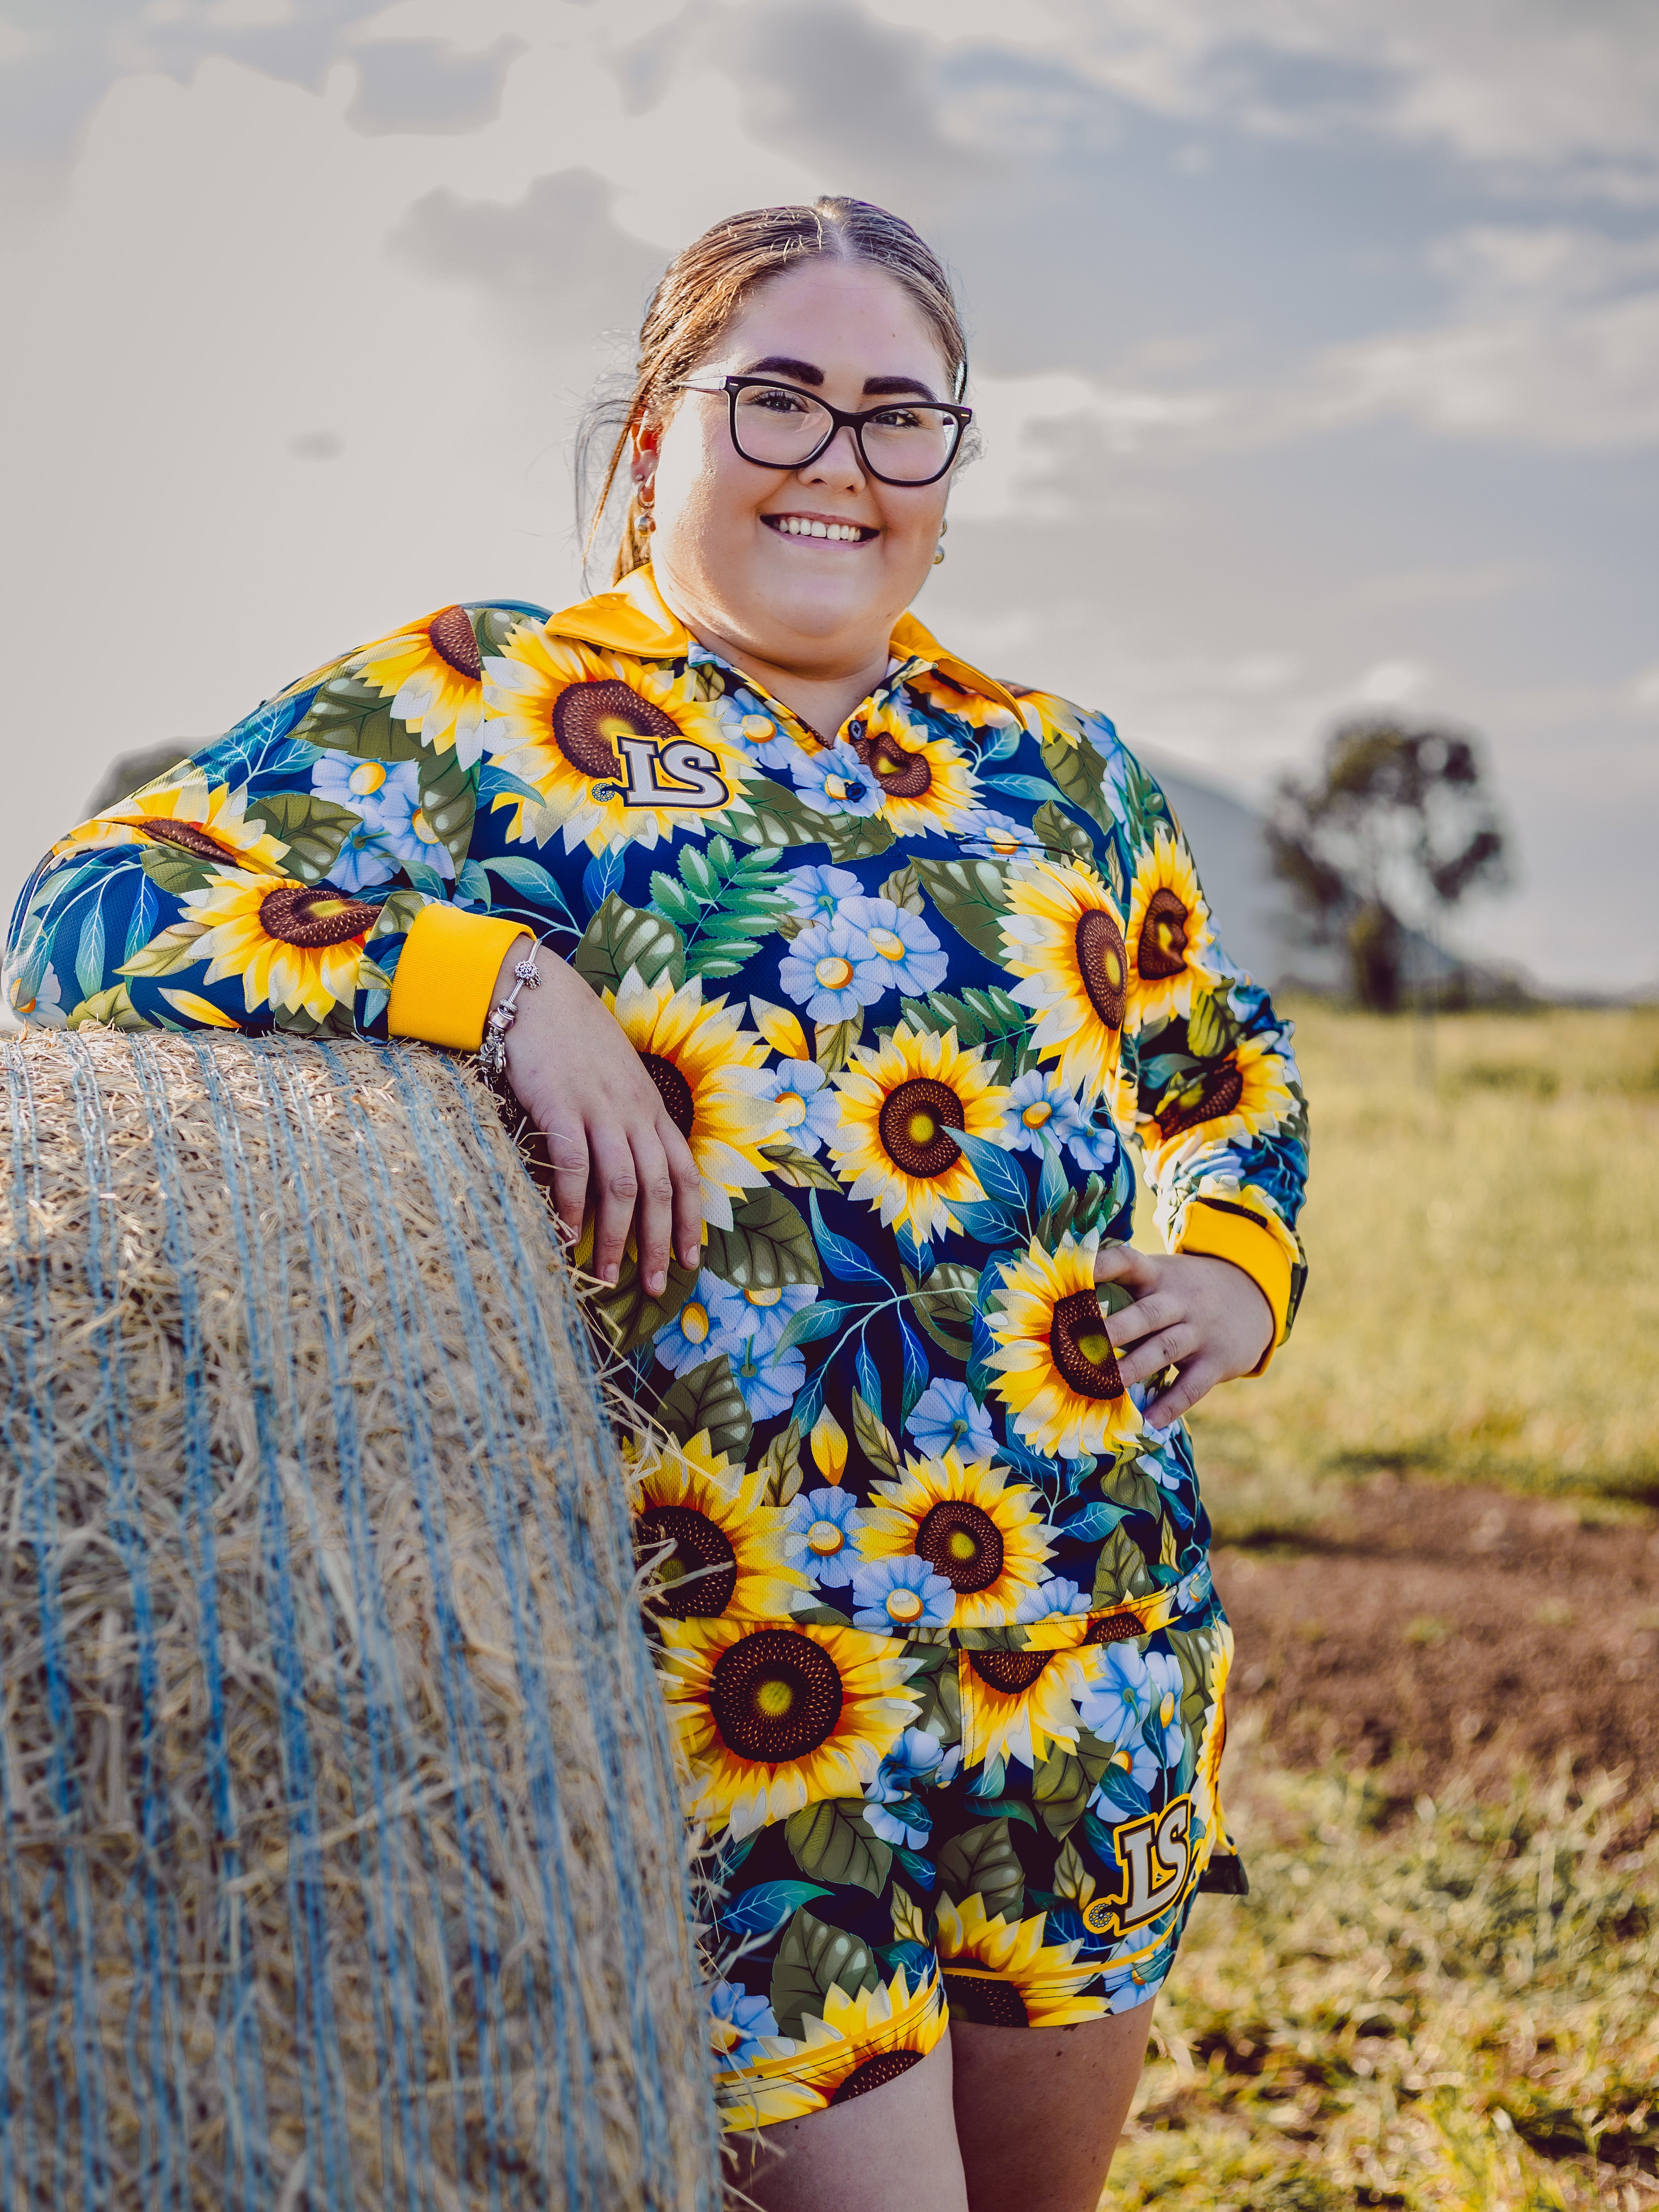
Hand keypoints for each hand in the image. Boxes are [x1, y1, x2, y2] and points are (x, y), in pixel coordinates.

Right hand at [497, 939, 702, 1294]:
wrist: (539, 993)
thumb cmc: (574, 1040)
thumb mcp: (616, 1080)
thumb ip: (626, 1120)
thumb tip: (625, 1171)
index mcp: (652, 1108)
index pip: (683, 1172)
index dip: (690, 1220)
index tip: (690, 1261)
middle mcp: (635, 1112)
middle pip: (659, 1189)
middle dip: (659, 1243)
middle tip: (653, 1287)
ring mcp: (601, 1109)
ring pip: (622, 1185)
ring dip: (617, 1237)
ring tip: (607, 1277)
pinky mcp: (562, 1106)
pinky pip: (574, 1166)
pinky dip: (573, 1205)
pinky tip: (567, 1236)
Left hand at [1092, 1245, 1273, 1427]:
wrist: (1253, 1296)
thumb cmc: (1184, 1291)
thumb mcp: (1161, 1275)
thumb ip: (1122, 1285)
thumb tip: (1063, 1299)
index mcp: (1157, 1275)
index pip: (1128, 1261)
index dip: (1101, 1265)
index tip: (1075, 1272)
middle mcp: (1178, 1301)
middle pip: (1145, 1314)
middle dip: (1113, 1330)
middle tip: (1079, 1346)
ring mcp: (1199, 1332)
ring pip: (1164, 1349)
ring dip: (1134, 1367)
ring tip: (1105, 1384)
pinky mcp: (1215, 1361)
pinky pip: (1191, 1386)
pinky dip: (1171, 1405)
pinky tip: (1148, 1421)